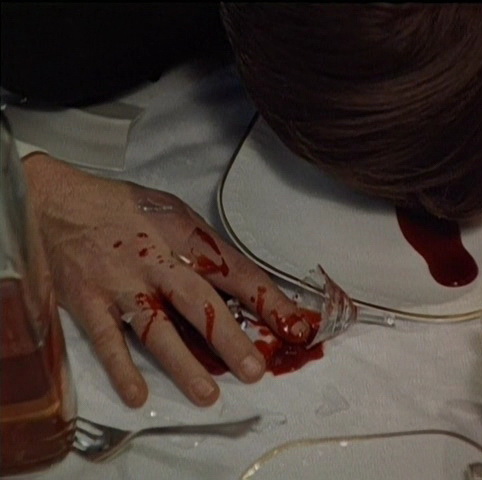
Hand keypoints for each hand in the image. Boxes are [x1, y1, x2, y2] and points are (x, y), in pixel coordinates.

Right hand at [24, 153, 310, 406]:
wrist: (56, 201)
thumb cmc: (124, 208)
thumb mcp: (174, 213)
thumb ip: (204, 250)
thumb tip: (240, 287)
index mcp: (185, 235)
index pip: (235, 271)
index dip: (268, 300)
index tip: (295, 325)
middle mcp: (157, 260)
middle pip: (200, 302)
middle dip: (230, 338)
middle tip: (255, 370)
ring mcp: (121, 283)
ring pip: (157, 327)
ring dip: (183, 363)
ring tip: (207, 394)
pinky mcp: (88, 301)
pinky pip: (107, 339)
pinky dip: (121, 368)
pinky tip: (137, 394)